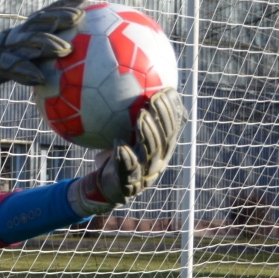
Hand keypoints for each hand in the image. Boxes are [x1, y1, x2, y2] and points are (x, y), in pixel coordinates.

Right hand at [0, 0, 86, 93]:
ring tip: (66, 50)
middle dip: (58, 16)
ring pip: (25, 42)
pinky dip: (25, 72)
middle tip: (79, 17)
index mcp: (20, 33)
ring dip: (46, 44)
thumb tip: (68, 60)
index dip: (63, 4)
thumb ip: (37, 58)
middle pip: (37, 22)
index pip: (44, 14)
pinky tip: (39, 78)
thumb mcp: (19, 61)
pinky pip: (9, 67)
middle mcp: (11, 36)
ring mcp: (0, 47)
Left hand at [68, 88, 188, 215]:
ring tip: (141, 116)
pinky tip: (118, 143)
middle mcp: (157, 161)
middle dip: (162, 117)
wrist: (106, 188)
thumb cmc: (119, 157)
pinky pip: (127, 168)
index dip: (171, 110)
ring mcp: (144, 173)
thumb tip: (136, 89)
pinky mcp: (128, 183)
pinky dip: (123, 156)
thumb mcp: (128, 136)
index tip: (166, 90)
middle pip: (165, 138)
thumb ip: (135, 119)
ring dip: (146, 132)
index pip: (172, 128)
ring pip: (149, 152)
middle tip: (155, 98)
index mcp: (161, 150)